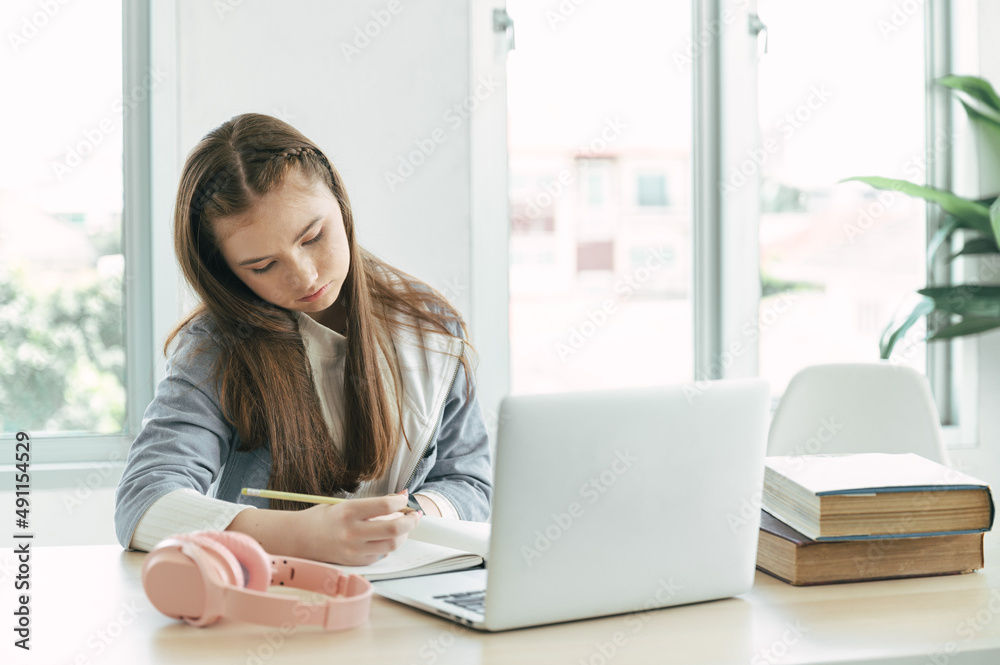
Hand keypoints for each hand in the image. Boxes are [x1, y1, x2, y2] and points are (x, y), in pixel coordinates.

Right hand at [291, 491, 421, 565]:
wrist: (301, 539)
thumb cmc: (324, 518)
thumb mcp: (346, 504)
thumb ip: (374, 503)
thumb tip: (401, 496)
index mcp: (349, 512)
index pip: (385, 506)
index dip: (401, 500)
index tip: (404, 497)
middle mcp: (352, 533)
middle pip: (394, 529)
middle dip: (411, 520)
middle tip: (415, 514)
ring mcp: (354, 551)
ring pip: (392, 544)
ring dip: (404, 534)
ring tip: (405, 525)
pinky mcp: (356, 562)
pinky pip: (381, 554)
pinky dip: (389, 545)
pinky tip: (386, 537)